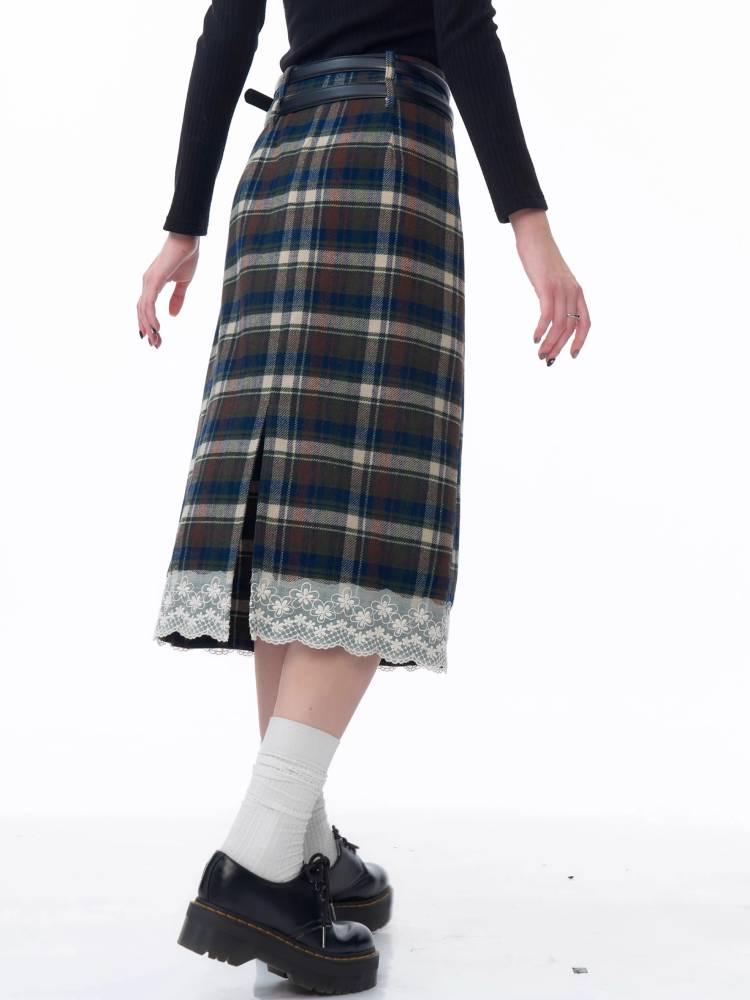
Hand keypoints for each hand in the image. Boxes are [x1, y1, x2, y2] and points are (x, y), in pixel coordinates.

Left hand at [137, 232, 199, 347]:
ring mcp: (148, 281)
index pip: (146, 308)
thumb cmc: (186, 257)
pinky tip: (156, 328)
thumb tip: (172, 315)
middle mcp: (147, 283)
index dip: (148, 323)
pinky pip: (148, 303)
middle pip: (141, 311)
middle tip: (155, 345)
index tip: (156, 338)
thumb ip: (177, 298)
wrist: (188, 239)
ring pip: (143, 309)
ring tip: (156, 341)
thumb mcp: (183, 282)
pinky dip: (150, 317)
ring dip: (149, 327)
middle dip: (147, 329)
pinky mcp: (154, 280)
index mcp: (153, 284)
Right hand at [509, 208, 590, 364]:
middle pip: (571, 327)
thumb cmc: (542, 258)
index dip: (580, 341)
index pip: (585, 322)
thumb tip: (553, 313)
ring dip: (550, 343)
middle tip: (547, 360)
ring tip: (540, 354)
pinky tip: (535, 338)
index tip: (573, 355)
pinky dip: (542, 330)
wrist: (535, 236)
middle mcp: (573, 292)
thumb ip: (558, 295)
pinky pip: (547, 315)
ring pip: (560, 324)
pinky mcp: (547, 287)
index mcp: (577, 292)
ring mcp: (561, 289)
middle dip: (560, 347)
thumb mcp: (555, 280)